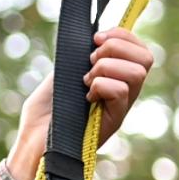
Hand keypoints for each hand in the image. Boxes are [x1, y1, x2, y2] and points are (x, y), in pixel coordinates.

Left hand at [4, 29, 156, 179]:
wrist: (32, 144)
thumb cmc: (42, 115)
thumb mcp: (60, 75)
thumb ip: (79, 58)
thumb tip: (94, 39)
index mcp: (114, 79)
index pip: (139, 51)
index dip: (123, 36)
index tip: (96, 37)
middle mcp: (122, 94)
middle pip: (146, 58)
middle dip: (116, 47)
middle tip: (90, 59)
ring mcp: (119, 108)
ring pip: (137, 73)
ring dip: (106, 67)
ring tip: (86, 79)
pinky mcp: (113, 122)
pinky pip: (122, 92)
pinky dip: (101, 85)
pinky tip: (86, 96)